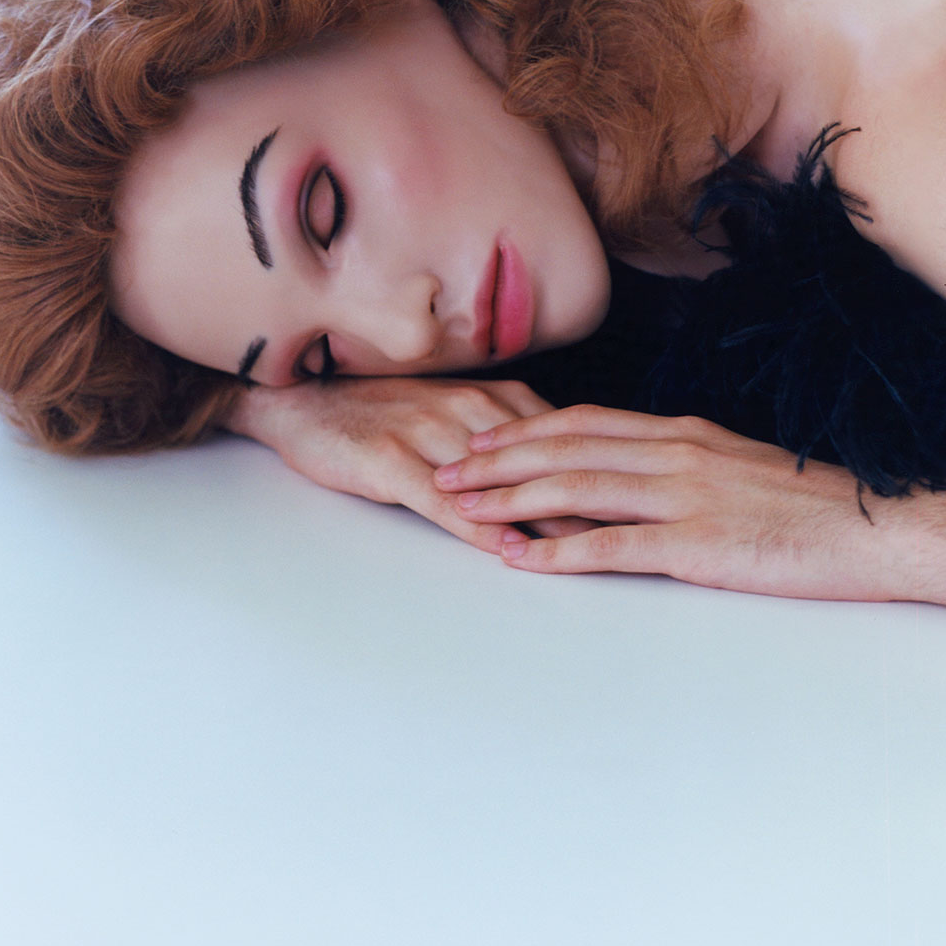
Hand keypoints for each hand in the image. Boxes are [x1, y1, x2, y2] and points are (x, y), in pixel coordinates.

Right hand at [226, 377, 598, 552]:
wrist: (298, 400)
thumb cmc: (379, 411)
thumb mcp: (450, 412)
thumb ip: (504, 435)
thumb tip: (566, 471)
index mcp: (488, 396)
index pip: (561, 437)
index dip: (603, 470)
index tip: (647, 498)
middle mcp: (464, 408)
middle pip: (539, 459)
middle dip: (589, 497)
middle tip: (635, 530)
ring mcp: (426, 431)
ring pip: (496, 481)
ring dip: (541, 515)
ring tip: (586, 548)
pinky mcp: (387, 459)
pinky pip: (442, 500)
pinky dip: (477, 525)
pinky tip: (504, 548)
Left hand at [431, 404, 898, 599]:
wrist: (880, 529)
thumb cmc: (812, 508)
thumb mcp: (738, 468)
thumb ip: (683, 465)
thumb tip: (634, 473)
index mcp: (683, 432)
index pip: (582, 419)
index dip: (522, 428)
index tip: (477, 437)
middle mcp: (674, 453)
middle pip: (563, 446)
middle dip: (496, 459)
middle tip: (445, 469)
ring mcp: (684, 497)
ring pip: (575, 487)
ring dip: (510, 498)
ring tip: (461, 508)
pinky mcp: (697, 545)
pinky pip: (612, 546)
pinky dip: (558, 551)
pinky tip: (521, 559)